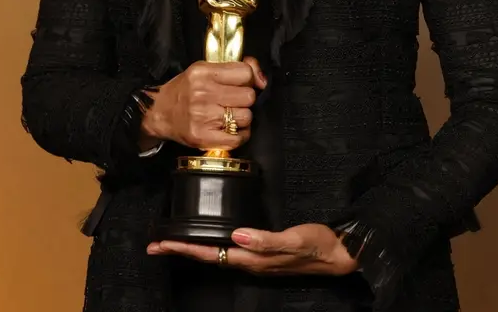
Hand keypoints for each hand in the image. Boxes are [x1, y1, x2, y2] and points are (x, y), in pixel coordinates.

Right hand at [140, 57, 265, 151]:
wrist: (159, 113)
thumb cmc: (185, 90)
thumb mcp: (205, 69)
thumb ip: (235, 68)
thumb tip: (262, 79)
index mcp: (203, 73)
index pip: (245, 73)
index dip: (248, 79)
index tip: (242, 84)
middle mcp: (202, 94)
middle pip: (248, 96)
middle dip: (244, 99)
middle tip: (232, 101)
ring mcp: (202, 117)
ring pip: (246, 117)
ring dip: (242, 117)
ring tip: (228, 115)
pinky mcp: (203, 137)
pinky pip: (238, 138)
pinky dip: (239, 135)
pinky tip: (229, 129)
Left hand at [147, 224, 358, 275]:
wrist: (341, 255)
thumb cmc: (319, 245)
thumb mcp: (294, 239)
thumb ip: (265, 240)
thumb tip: (236, 236)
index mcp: (253, 259)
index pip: (211, 254)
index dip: (186, 249)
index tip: (162, 243)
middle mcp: (251, 262)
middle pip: (209, 257)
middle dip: (182, 251)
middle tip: (156, 244)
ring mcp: (257, 259)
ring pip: (218, 255)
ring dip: (195, 249)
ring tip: (176, 242)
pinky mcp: (264, 253)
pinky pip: (231, 251)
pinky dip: (214, 245)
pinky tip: (214, 240)